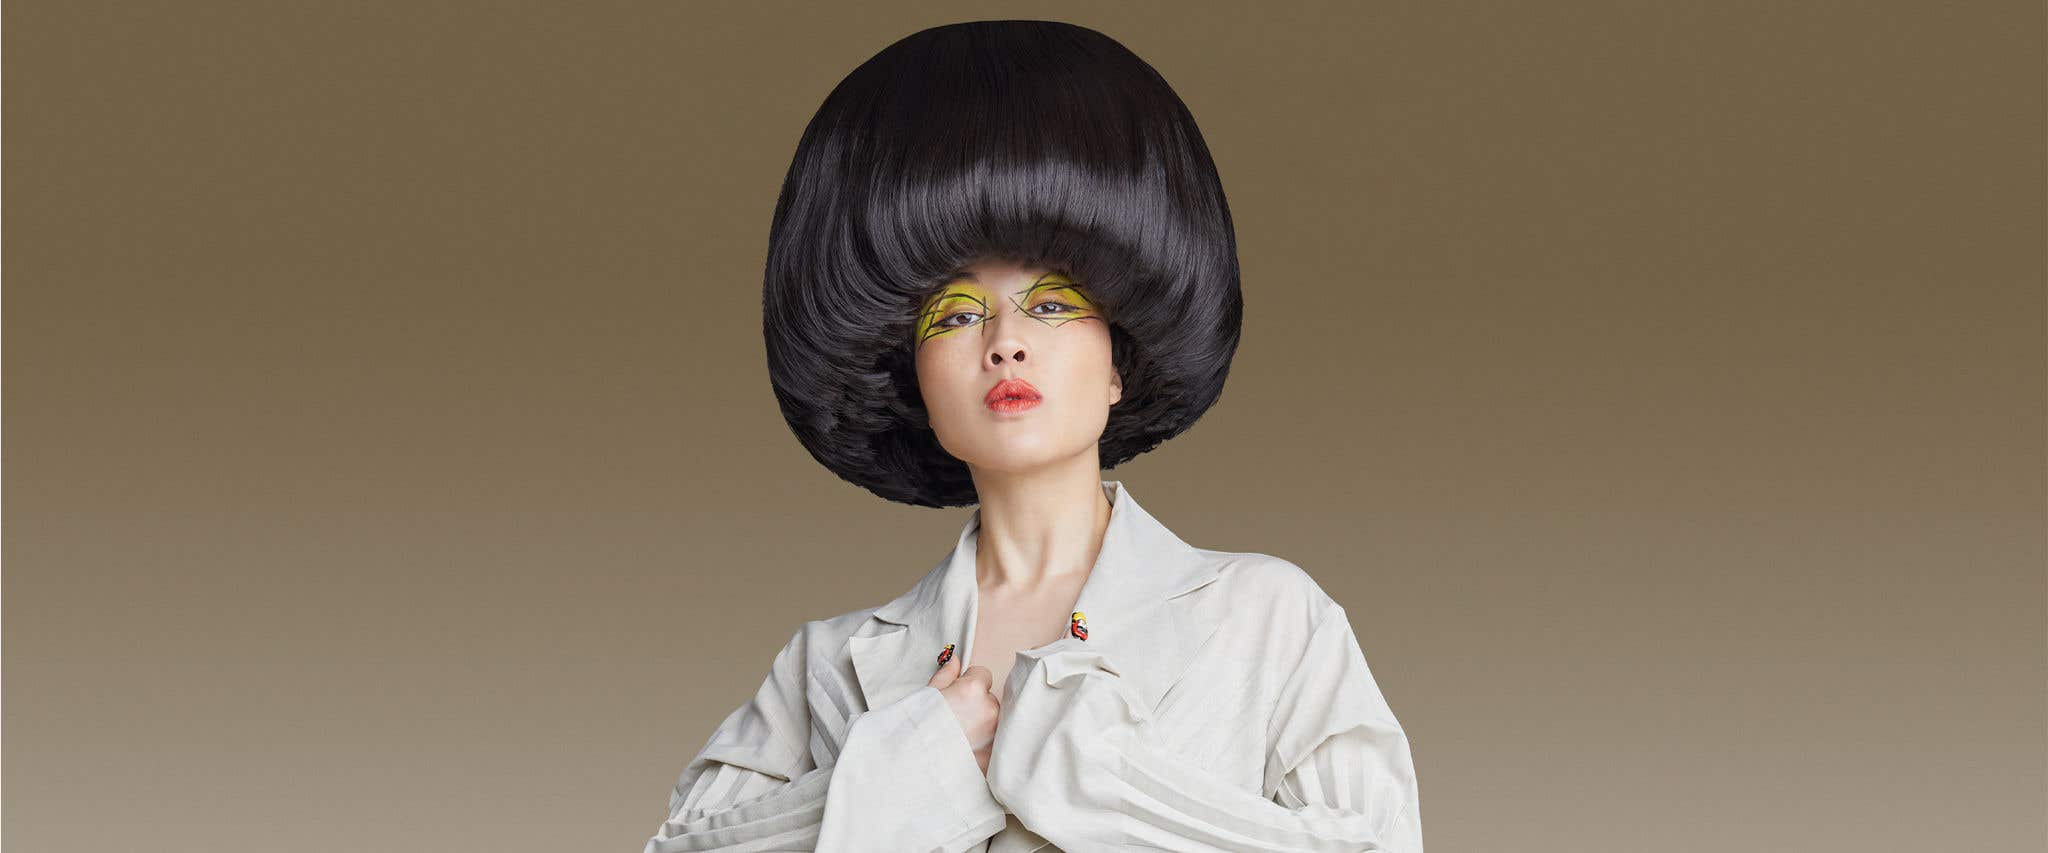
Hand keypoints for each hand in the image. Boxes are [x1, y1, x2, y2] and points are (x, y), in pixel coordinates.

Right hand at [928, 654, 1001, 772]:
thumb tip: (955, 660)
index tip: (957, 694)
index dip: (968, 682)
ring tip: (960, 736)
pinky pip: (994, 742)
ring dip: (983, 724)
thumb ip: (946, 675)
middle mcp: (990, 708)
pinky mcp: (994, 754)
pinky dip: (984, 744)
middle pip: (989, 698)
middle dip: (977, 704)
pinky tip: (966, 749)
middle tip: (956, 719)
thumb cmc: (919, 727)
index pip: (982, 674)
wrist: (914, 763)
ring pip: (994, 720)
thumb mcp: (928, 694)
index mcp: (974, 689)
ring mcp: (995, 732)